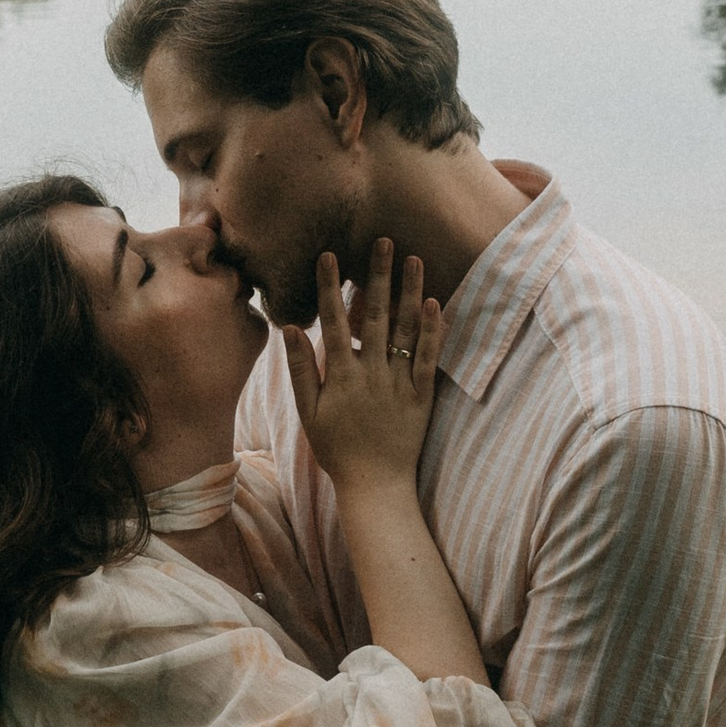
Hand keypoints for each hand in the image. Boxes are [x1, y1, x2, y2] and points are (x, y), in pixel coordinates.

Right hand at [282, 238, 443, 497]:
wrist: (376, 486)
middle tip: (384, 240)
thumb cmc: (337, 450)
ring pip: (405, 330)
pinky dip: (431, 330)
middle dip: (378, 276)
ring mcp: (400, 383)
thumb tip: (291, 328)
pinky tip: (434, 303)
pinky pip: (428, 358)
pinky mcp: (422, 396)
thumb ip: (301, 370)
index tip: (331, 254)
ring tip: (414, 258)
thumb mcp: (309, 413)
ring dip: (409, 292)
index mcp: (342, 376)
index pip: (334, 321)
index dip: (332, 286)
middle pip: (374, 316)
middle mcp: (372, 373)